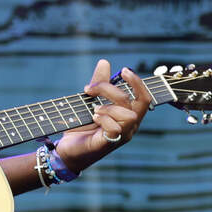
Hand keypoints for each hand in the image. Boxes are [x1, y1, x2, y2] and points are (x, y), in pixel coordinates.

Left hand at [55, 59, 150, 173]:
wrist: (67, 149)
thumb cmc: (81, 126)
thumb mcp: (89, 101)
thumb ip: (99, 83)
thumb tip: (105, 62)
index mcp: (128, 115)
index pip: (144, 97)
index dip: (138, 83)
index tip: (124, 70)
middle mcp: (130, 126)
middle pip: (137, 102)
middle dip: (112, 90)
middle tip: (90, 89)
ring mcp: (121, 136)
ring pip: (129, 116)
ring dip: (109, 107)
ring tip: (93, 109)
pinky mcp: (109, 144)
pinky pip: (116, 129)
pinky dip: (104, 119)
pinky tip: (94, 118)